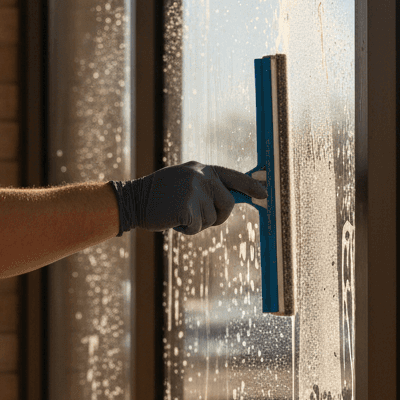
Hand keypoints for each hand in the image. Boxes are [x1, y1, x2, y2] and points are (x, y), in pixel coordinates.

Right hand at [114, 162, 267, 234]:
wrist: (133, 200)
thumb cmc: (161, 196)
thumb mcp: (185, 182)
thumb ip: (208, 187)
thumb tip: (235, 199)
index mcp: (202, 168)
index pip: (234, 176)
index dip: (251, 187)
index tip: (266, 194)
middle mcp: (201, 176)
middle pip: (228, 204)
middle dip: (218, 216)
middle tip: (197, 216)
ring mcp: (194, 190)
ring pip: (212, 219)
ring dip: (198, 224)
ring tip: (178, 213)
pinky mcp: (187, 207)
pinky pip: (198, 228)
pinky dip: (187, 230)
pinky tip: (173, 219)